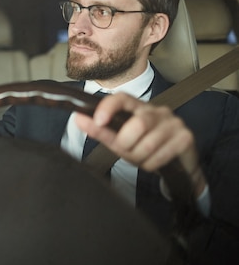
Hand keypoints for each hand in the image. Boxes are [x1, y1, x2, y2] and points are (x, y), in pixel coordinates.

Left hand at [74, 92, 206, 195]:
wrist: (176, 166)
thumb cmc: (143, 148)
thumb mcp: (120, 141)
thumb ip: (101, 131)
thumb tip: (78, 118)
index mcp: (137, 107)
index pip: (122, 98)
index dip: (109, 106)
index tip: (98, 120)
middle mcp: (156, 111)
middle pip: (138, 124)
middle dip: (127, 144)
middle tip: (127, 151)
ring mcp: (173, 122)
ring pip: (148, 143)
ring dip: (139, 157)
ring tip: (142, 158)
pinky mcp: (186, 137)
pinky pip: (161, 155)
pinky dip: (152, 164)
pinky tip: (155, 161)